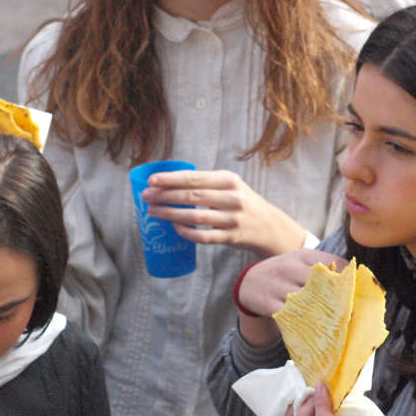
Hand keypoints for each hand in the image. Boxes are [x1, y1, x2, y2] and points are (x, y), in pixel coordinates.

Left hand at [139, 169, 306, 255]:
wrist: (269, 226)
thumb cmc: (242, 202)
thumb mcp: (230, 185)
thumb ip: (206, 182)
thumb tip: (166, 182)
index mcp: (229, 180)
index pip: (195, 178)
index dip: (171, 179)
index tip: (151, 180)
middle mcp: (232, 198)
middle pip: (192, 196)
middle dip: (165, 196)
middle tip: (146, 196)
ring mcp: (232, 219)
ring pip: (194, 217)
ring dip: (170, 214)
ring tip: (153, 211)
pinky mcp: (231, 237)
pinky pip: (202, 236)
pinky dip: (185, 232)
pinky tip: (173, 227)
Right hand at [238, 248, 348, 317]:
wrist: (250, 282)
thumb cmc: (285, 273)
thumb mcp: (301, 261)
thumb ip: (324, 265)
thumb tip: (354, 277)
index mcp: (303, 255)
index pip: (333, 262)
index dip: (349, 277)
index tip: (360, 289)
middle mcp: (291, 268)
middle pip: (322, 282)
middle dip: (340, 297)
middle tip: (355, 310)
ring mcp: (279, 286)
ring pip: (308, 300)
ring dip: (325, 312)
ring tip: (341, 323)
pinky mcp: (270, 304)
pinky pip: (292, 315)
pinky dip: (306, 321)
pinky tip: (317, 328)